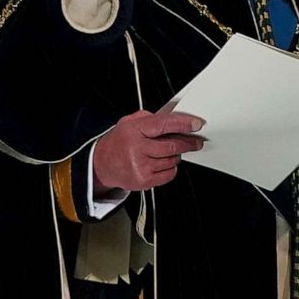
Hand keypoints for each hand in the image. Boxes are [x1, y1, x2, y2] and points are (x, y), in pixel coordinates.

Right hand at [91, 111, 205, 192]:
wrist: (102, 165)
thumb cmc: (119, 142)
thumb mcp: (128, 122)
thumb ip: (149, 118)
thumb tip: (172, 119)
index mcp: (133, 130)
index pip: (163, 124)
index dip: (182, 124)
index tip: (196, 124)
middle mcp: (137, 148)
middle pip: (172, 146)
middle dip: (188, 143)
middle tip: (195, 141)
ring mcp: (140, 166)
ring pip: (173, 160)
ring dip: (176, 156)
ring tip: (166, 152)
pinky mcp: (144, 180)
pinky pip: (169, 174)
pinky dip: (170, 168)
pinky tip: (161, 163)